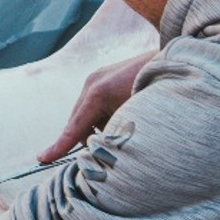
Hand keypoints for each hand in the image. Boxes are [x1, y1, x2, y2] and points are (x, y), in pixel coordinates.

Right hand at [38, 49, 153, 162]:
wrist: (177, 60)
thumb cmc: (158, 89)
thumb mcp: (135, 116)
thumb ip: (114, 134)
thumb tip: (102, 149)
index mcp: (96, 93)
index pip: (74, 127)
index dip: (58, 146)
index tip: (42, 159)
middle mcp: (92, 83)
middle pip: (78, 122)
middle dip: (87, 138)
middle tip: (107, 152)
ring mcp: (98, 78)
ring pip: (88, 115)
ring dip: (99, 128)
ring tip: (125, 129)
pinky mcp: (106, 78)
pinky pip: (97, 106)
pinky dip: (106, 118)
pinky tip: (125, 117)